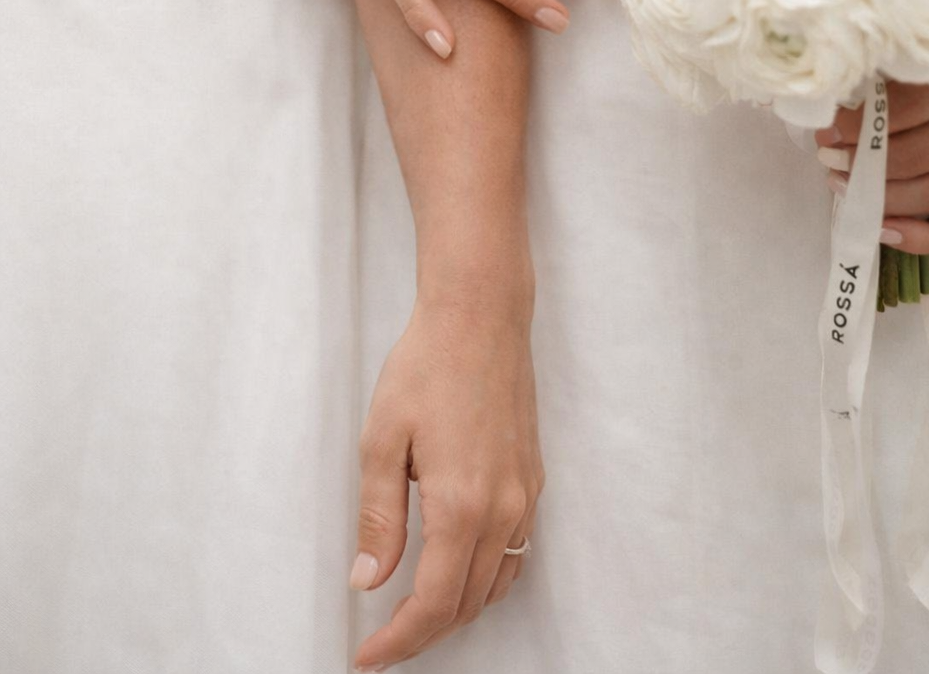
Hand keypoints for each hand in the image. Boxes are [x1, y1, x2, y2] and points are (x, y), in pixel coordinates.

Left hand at [350, 297, 543, 669]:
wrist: (480, 315)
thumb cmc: (427, 366)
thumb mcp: (382, 440)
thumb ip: (378, 518)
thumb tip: (369, 580)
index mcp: (461, 505)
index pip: (432, 603)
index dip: (398, 641)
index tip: (367, 657)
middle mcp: (503, 508)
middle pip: (467, 604)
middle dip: (423, 633)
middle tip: (382, 641)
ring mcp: (524, 494)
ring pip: (496, 583)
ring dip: (457, 609)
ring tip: (413, 612)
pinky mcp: (533, 477)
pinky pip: (516, 551)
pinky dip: (485, 577)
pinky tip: (456, 568)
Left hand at [815, 52, 928, 251]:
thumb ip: (897, 71)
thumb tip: (839, 99)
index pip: (910, 108)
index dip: (863, 122)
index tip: (828, 128)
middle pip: (920, 157)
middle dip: (865, 163)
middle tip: (828, 158)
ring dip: (883, 198)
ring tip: (843, 186)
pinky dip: (925, 237)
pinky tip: (885, 230)